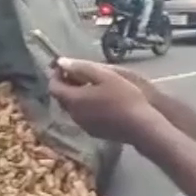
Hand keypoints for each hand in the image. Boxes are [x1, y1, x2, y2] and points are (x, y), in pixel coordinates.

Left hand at [48, 58, 162, 143]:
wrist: (141, 127)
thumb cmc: (125, 97)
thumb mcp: (105, 76)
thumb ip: (81, 67)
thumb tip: (61, 62)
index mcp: (74, 100)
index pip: (54, 87)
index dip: (57, 74)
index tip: (66, 66)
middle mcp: (74, 115)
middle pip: (62, 98)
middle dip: (66, 84)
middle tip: (79, 73)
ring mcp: (83, 126)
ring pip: (73, 108)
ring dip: (76, 95)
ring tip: (91, 85)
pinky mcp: (93, 132)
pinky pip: (83, 116)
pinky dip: (85, 106)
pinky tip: (100, 101)